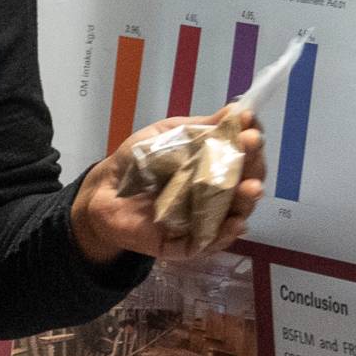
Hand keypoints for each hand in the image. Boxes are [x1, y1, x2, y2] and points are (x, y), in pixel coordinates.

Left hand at [69, 115, 265, 266]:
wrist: (102, 191)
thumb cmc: (139, 162)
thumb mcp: (169, 135)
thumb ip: (202, 128)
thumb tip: (236, 110)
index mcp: (213, 168)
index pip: (242, 158)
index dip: (250, 145)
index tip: (251, 131)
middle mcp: (215, 196)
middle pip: (243, 186)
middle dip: (253, 170)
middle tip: (253, 155)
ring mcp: (202, 222)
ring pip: (232, 216)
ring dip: (245, 203)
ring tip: (251, 188)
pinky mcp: (184, 245)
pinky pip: (209, 243)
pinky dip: (224, 235)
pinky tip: (235, 223)